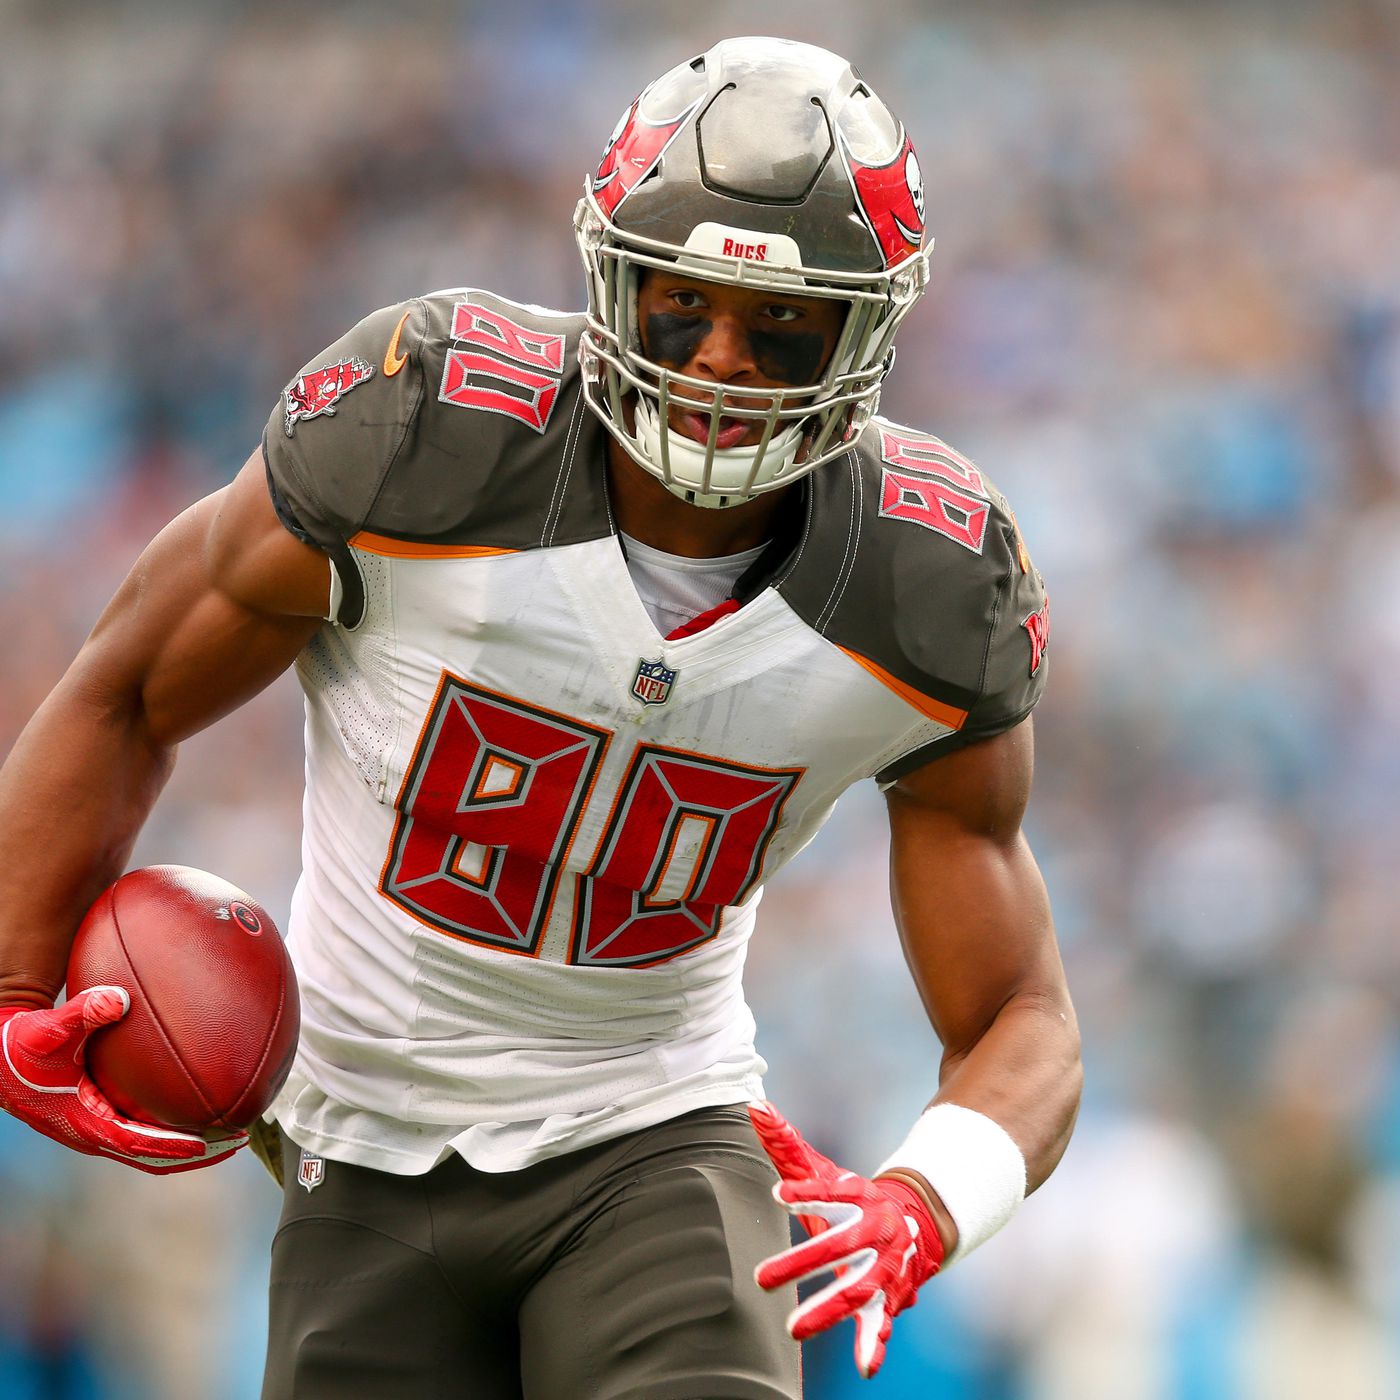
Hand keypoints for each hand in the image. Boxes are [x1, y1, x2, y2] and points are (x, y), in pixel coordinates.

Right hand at [0, 987, 245, 1173]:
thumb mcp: (47, 1030)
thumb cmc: (22, 1045)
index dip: (171, 1146)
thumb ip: (82, 1014)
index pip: (135, 1142)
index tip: (207, 1144)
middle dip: (197, 1152)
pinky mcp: (102, 1116)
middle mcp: (94, 1131)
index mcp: (83, 1121)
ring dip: (191, 1144)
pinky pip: (144, 1129)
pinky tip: (201, 1105)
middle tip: (239, 1139)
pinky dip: (174, 1126)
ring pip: (151, 1147)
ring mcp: (98, 1127)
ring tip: (233, 1131)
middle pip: (153, 1155)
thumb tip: (117, 998)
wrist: (0, 1058)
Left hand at [749, 1100, 943, 1378]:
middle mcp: (875, 1230)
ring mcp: (885, 1266)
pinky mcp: (890, 1297)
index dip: (806, 1192)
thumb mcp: (823, 1169)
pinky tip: (864, 1366)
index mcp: (858, 1196)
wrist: (914, 1223)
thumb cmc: (852, 1197)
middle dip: (801, 1262)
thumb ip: (786, 1142)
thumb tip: (754, 1106)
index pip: (830, 1192)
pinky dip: (874, 1344)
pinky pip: (882, 1322)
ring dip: (827, 1309)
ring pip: (858, 1289)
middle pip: (838, 1246)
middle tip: (759, 1279)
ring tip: (793, 1329)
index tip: (778, 1194)